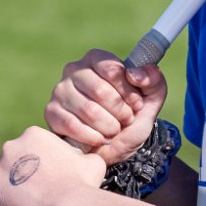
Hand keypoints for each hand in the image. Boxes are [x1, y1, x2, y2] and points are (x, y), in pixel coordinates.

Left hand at [0, 126, 105, 205]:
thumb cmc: (82, 182)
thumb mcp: (91, 160)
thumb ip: (83, 156)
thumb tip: (86, 160)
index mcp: (33, 135)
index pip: (34, 146)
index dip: (43, 161)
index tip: (50, 174)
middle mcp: (10, 147)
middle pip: (15, 161)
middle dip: (24, 173)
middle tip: (40, 189)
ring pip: (3, 180)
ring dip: (14, 189)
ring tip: (31, 204)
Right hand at [45, 49, 167, 165]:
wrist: (117, 145)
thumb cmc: (132, 115)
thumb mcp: (152, 97)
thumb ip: (153, 79)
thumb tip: (135, 73)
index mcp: (97, 59)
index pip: (112, 68)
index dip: (128, 90)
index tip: (137, 103)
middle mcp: (74, 70)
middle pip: (100, 90)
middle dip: (120, 111)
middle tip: (126, 119)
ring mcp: (60, 91)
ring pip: (88, 110)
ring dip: (109, 126)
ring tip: (114, 129)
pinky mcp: (52, 112)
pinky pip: (73, 125)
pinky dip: (94, 137)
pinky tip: (100, 139)